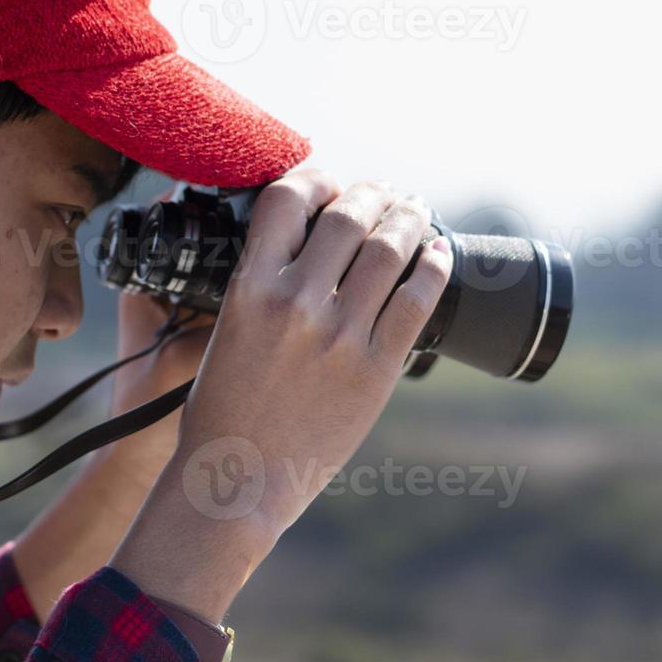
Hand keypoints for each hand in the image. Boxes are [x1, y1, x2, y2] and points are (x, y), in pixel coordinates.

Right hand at [110, 169, 452, 620]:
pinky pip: (417, 300)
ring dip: (410, 218)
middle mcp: (295, 303)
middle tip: (382, 193)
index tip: (329, 183)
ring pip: (390, 248)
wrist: (236, 483)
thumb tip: (309, 247)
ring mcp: (339, 336)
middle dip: (372, 193)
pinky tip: (437, 255)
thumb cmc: (224, 412)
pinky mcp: (375, 370)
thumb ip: (263, 287)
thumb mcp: (227, 332)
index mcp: (249, 288)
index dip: (315, 178)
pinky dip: (433, 267)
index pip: (288, 198)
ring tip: (415, 211)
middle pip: (349, 215)